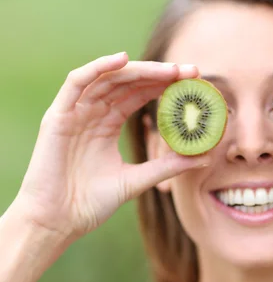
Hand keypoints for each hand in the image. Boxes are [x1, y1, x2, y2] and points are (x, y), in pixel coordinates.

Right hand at [14, 52, 209, 243]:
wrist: (58, 221)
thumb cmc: (92, 203)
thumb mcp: (138, 180)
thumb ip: (168, 166)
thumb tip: (205, 156)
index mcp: (108, 124)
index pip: (139, 94)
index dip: (165, 85)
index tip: (194, 83)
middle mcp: (92, 113)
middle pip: (128, 82)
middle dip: (160, 74)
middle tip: (191, 72)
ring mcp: (75, 112)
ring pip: (108, 78)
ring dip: (140, 69)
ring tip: (170, 69)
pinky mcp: (58, 115)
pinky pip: (77, 82)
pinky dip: (98, 67)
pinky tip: (122, 59)